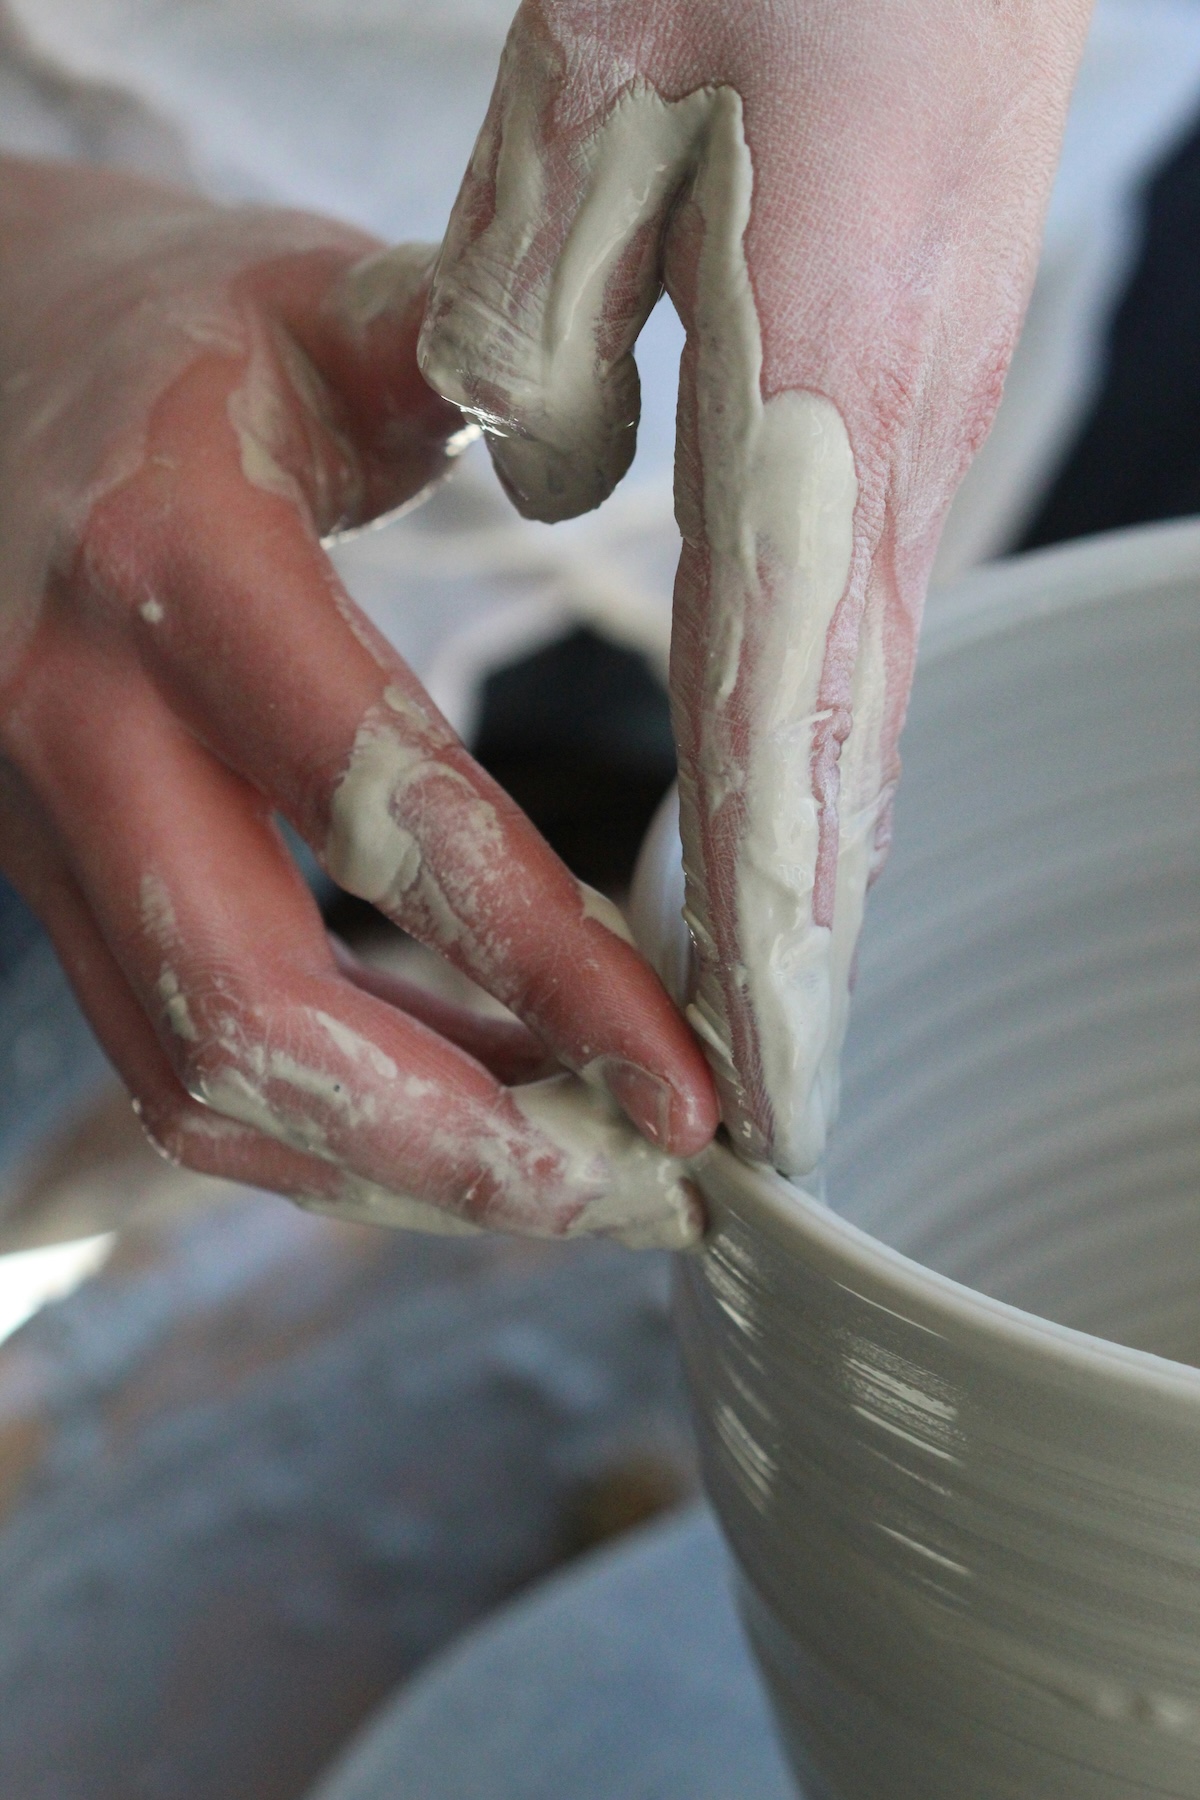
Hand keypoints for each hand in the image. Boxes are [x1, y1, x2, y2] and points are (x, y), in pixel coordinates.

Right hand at [0, 158, 716, 1244]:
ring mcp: (34, 813)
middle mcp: (74, 717)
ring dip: (394, 1159)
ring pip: (195, 1068)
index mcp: (170, 561)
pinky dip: (328, 1106)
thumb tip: (622, 458)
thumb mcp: (324, 304)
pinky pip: (174, 1041)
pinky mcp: (41, 869)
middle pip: (249, 1016)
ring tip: (575, 1178)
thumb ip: (472, 371)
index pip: (378, 810)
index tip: (690, 1086)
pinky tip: (465, 1095)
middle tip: (640, 1198)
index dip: (548, 970)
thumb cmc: (173, 326)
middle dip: (459, 1147)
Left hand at [420, 0, 1091, 1171]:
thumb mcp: (607, 71)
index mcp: (818, 390)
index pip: (774, 712)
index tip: (753, 1068)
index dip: (766, 912)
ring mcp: (914, 451)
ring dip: (824, 885)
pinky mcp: (902, 426)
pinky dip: (824, 767)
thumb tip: (541, 478)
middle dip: (810, 956)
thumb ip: (541, 297)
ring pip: (862, 715)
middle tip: (773, 1123)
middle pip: (844, 758)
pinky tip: (794, 832)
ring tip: (779, 1033)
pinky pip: (856, 639)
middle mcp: (888, 459)